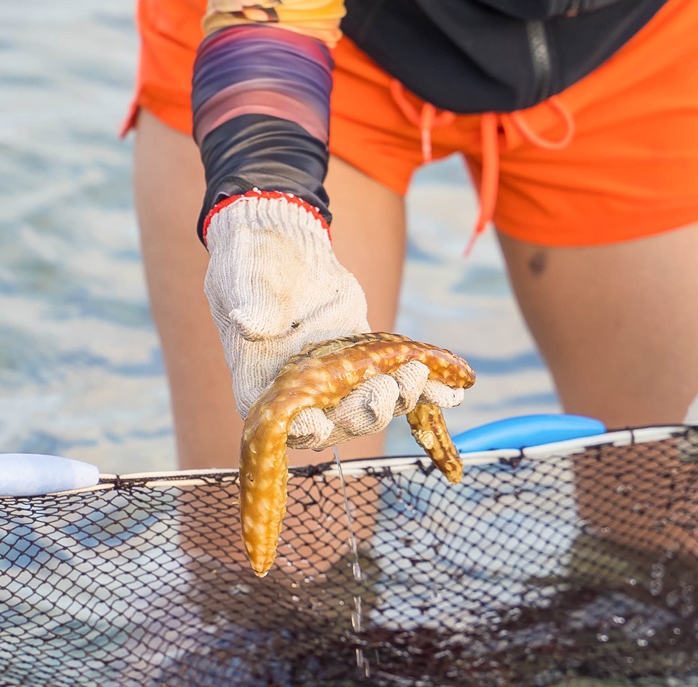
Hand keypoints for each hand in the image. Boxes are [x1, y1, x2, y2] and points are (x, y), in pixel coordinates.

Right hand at [204, 192, 463, 448]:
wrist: (283, 245)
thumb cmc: (250, 262)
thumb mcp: (245, 278)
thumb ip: (251, 303)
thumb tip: (251, 323)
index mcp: (263, 384)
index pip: (284, 421)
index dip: (304, 429)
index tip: (321, 424)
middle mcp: (304, 395)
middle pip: (341, 420)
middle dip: (368, 410)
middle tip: (388, 387)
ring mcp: (340, 383)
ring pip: (376, 405)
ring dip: (403, 397)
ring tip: (422, 375)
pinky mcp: (369, 364)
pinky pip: (398, 380)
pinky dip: (427, 388)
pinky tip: (452, 390)